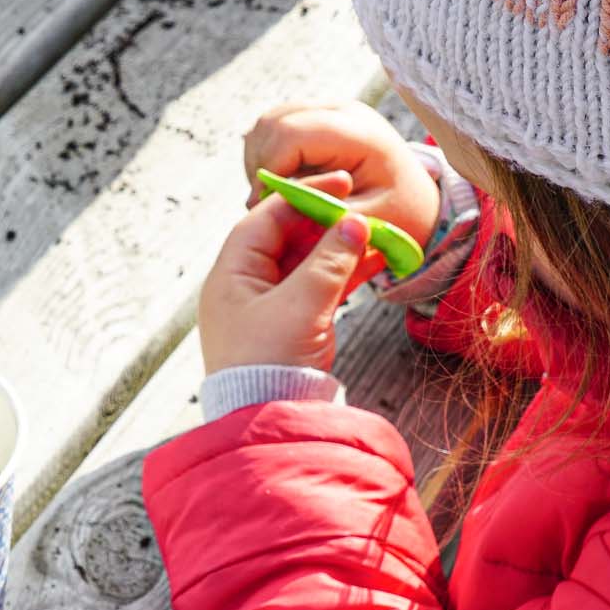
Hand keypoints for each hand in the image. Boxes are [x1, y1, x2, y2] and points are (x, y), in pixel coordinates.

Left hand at [199, 196, 369, 374]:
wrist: (270, 425)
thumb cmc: (270, 365)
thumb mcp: (300, 307)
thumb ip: (329, 262)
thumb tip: (354, 224)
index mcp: (231, 274)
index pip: (266, 217)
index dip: (304, 195)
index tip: (341, 183)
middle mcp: (245, 286)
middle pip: (288, 237)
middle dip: (328, 223)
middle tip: (365, 210)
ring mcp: (269, 307)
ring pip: (307, 263)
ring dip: (341, 249)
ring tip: (378, 235)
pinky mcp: (292, 326)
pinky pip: (318, 289)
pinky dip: (344, 275)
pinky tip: (374, 261)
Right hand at [243, 102, 439, 290]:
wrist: (418, 201)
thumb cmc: (399, 215)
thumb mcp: (365, 222)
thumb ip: (321, 210)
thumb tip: (274, 198)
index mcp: (361, 135)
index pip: (291, 134)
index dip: (269, 169)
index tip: (266, 205)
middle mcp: (344, 111)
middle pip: (274, 122)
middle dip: (262, 165)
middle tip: (270, 202)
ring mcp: (331, 109)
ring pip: (269, 122)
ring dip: (263, 158)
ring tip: (279, 192)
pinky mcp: (320, 116)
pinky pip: (276, 127)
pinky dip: (270, 154)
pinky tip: (286, 180)